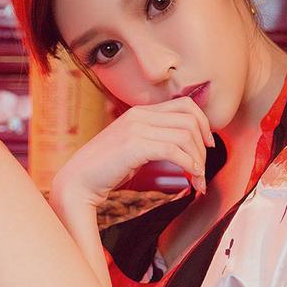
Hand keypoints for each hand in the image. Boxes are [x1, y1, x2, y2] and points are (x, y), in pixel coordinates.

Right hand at [49, 95, 214, 212]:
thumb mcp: (135, 147)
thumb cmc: (107, 169)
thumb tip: (185, 147)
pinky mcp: (134, 146)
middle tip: (202, 171)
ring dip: (198, 161)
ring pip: (186, 136)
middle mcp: (140, 114)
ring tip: (198, 181)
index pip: (186, 105)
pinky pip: (174, 150)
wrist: (78, 181)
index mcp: (141, 111)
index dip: (204, 125)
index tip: (207, 147)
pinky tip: (191, 179)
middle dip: (203, 146)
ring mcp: (136, 128)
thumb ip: (156, 140)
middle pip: (190, 120)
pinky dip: (188, 165)